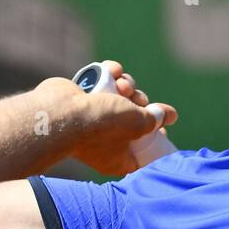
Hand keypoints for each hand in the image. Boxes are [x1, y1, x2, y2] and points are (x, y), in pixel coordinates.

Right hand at [48, 59, 178, 176]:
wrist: (59, 112)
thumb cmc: (99, 125)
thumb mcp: (137, 124)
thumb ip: (155, 119)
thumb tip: (169, 116)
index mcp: (118, 157)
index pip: (144, 149)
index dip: (156, 134)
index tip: (164, 125)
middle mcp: (105, 140)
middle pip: (133, 116)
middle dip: (138, 100)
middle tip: (134, 97)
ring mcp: (92, 119)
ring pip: (120, 96)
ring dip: (126, 83)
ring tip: (120, 83)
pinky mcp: (82, 99)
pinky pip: (103, 82)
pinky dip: (109, 73)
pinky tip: (111, 70)